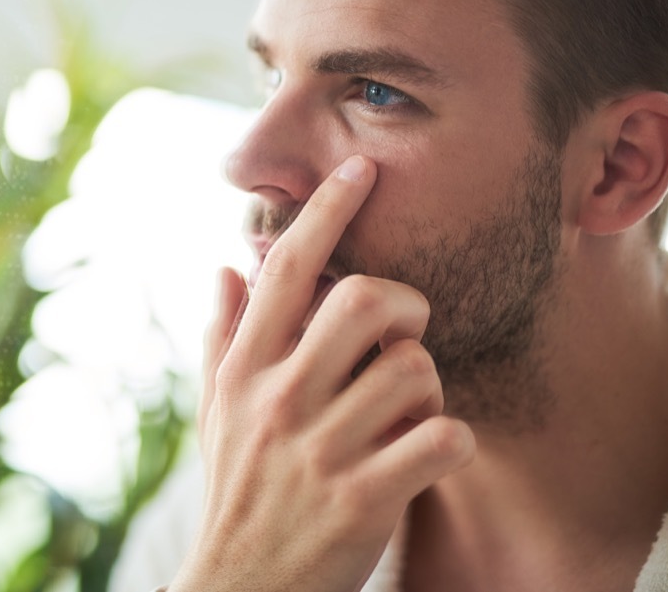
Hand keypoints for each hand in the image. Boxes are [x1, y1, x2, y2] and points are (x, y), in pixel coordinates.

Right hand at [171, 156, 474, 591]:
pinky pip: (445, 436)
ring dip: (430, 389)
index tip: (361, 167)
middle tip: (406, 330)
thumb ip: (222, 337)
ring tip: (409, 415)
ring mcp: (320, 451)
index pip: (284, 270)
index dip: (326, 210)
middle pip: (362, 301)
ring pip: (415, 370)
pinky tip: (429, 455)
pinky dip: (453, 440)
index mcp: (242, 371)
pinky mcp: (364, 500)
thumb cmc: (237, 493)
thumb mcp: (214, 412)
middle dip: (405, 306)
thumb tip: (223, 267)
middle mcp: (277, 400)